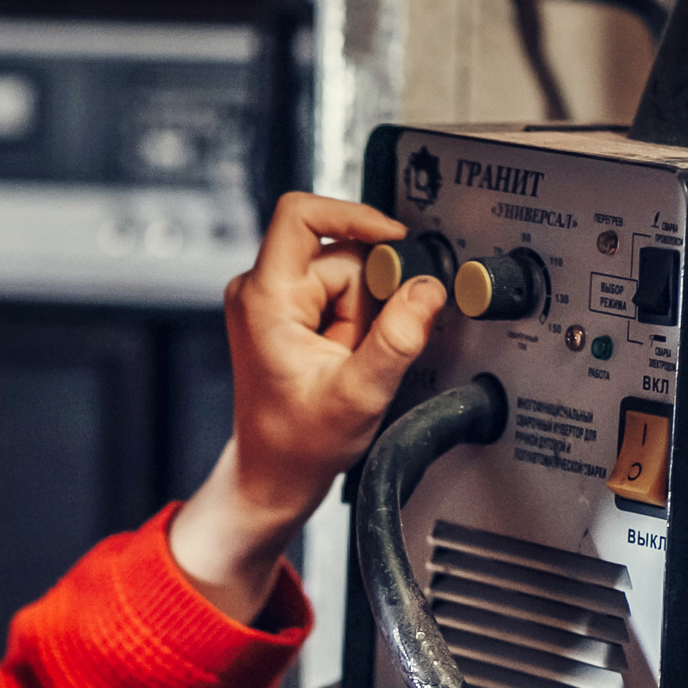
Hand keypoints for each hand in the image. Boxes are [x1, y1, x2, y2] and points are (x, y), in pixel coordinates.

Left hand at [168, 194, 446, 621]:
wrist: (274, 474)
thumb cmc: (298, 443)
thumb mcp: (359, 394)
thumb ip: (398, 338)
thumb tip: (428, 290)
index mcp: (265, 298)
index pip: (301, 213)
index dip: (354, 216)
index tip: (393, 240)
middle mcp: (259, 289)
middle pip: (338, 253)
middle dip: (366, 297)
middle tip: (357, 349)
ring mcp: (269, 299)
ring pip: (343, 275)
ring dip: (360, 315)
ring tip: (346, 360)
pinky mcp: (284, 311)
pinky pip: (337, 294)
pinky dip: (352, 323)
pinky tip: (341, 357)